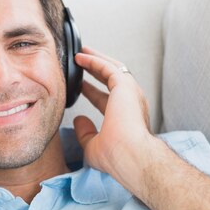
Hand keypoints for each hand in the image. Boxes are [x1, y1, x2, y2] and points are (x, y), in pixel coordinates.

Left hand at [73, 47, 154, 190]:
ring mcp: (130, 93)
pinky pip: (108, 67)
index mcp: (125, 117)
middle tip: (81, 60)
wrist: (131, 155)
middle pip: (112, 79)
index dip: (91, 91)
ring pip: (113, 68)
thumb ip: (85, 133)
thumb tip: (78, 120)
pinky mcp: (125, 86)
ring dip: (96, 59)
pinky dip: (95, 60)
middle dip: (96, 68)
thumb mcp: (93, 146)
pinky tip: (81, 57)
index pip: (106, 99)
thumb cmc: (117, 157)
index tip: (80, 86)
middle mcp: (131, 103)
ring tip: (81, 52)